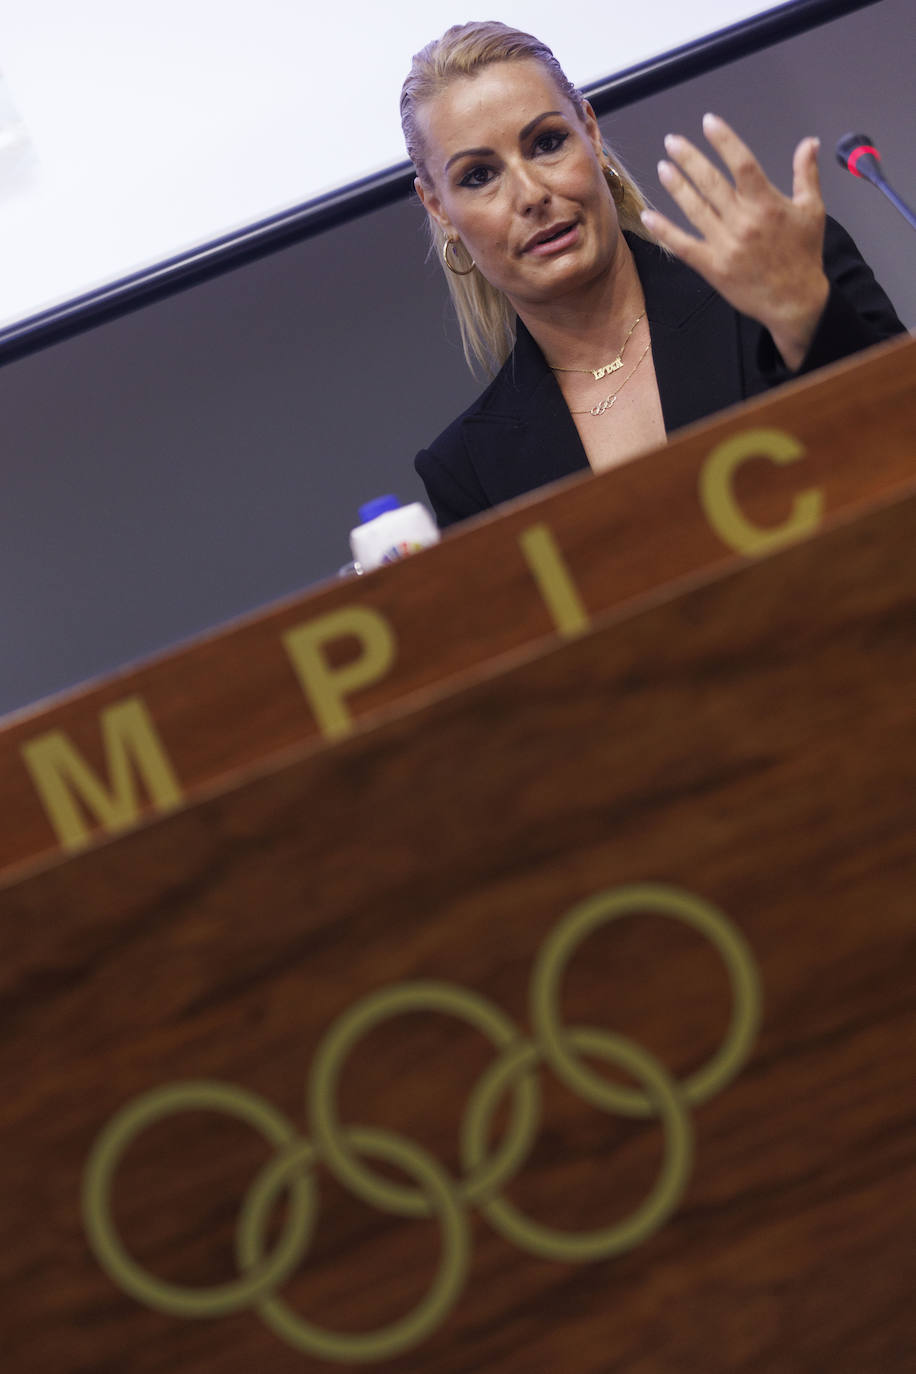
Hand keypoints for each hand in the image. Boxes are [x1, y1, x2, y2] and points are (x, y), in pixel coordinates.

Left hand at [641, 114, 829, 370]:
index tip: (709, 122)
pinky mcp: (712, 267)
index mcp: (768, 204)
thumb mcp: (813, 211)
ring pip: (695, 209)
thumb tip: (809, 142)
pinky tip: (649, 217)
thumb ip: (806, 174)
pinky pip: (684, 246)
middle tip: (673, 141)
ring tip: (662, 167)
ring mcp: (726, 245)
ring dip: (676, 187)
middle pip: (711, 182)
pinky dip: (665, 232)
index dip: (724, 140)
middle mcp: (744, 222)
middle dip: (690, 158)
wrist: (795, 302)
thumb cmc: (804, 255)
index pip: (742, 163)